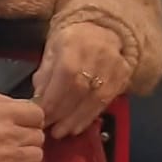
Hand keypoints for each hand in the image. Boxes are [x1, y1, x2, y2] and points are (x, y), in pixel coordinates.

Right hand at [0, 94, 46, 161]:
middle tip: (14, 141)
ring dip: (26, 156)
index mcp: (1, 112)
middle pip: (39, 136)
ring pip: (37, 155)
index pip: (38, 114)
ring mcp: (8, 156)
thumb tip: (37, 110)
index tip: (22, 124)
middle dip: (28, 138)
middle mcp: (6, 133)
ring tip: (11, 155)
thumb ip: (13, 104)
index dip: (32, 120)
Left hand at [32, 21, 129, 136]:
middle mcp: (97, 54)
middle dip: (63, 113)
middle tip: (50, 129)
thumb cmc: (72, 41)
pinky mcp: (123, 77)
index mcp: (75, 43)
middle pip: (80, 90)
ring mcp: (113, 66)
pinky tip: (77, 127)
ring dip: (76, 119)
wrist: (103, 29)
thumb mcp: (52, 50)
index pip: (66, 76)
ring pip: (95, 99)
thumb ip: (45, 75)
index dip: (54, 99)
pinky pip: (106, 102)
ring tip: (62, 132)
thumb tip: (38, 101)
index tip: (41, 117)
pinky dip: (90, 117)